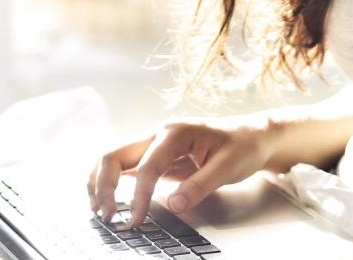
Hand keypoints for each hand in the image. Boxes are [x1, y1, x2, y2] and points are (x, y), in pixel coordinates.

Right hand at [84, 116, 276, 227]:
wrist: (253, 135)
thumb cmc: (243, 146)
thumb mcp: (228, 168)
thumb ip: (200, 186)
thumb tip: (174, 204)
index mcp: (175, 133)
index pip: (146, 167)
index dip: (137, 196)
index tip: (134, 220)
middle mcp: (158, 135)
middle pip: (115, 155)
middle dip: (103, 185)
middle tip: (105, 215)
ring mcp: (155, 145)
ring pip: (114, 159)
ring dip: (101, 182)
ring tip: (99, 209)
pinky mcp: (157, 156)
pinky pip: (126, 167)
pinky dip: (112, 183)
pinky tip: (111, 200)